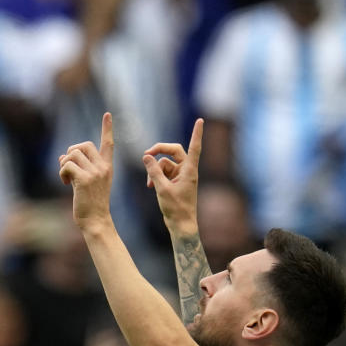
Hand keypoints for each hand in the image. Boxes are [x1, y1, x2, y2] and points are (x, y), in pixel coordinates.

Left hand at [58, 112, 115, 232]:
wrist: (95, 221)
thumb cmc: (89, 204)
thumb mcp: (85, 183)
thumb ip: (77, 169)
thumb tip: (62, 156)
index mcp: (107, 167)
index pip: (108, 144)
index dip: (107, 128)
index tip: (107, 114)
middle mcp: (103, 167)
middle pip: (83, 145)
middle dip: (71, 152)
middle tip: (67, 167)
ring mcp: (95, 173)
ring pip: (73, 154)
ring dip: (64, 164)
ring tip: (66, 178)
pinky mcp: (85, 179)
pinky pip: (67, 165)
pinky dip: (62, 173)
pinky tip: (65, 183)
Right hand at [142, 118, 203, 235]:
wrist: (180, 225)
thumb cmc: (176, 208)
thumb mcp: (161, 188)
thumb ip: (153, 171)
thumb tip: (146, 156)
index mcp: (189, 170)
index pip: (194, 147)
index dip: (197, 133)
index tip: (201, 120)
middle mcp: (186, 170)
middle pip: (173, 151)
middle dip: (159, 151)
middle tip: (145, 154)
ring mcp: (180, 176)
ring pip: (164, 164)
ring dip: (154, 170)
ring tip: (149, 184)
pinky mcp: (174, 182)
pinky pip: (162, 173)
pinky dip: (155, 176)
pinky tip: (150, 186)